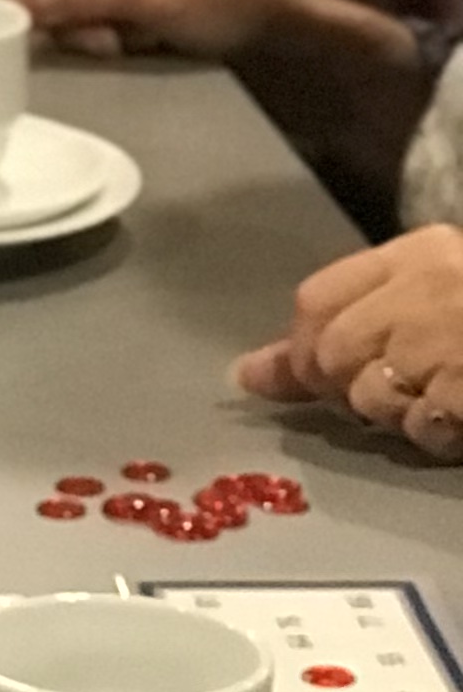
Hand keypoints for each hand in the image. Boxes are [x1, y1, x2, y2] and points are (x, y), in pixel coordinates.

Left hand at [234, 227, 462, 455]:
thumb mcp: (443, 284)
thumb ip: (364, 309)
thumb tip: (250, 372)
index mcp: (419, 254)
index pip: (318, 299)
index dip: (296, 347)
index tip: (268, 378)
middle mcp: (423, 290)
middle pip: (331, 352)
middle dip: (341, 387)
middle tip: (389, 397)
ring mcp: (444, 341)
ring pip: (369, 396)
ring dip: (395, 415)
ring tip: (441, 402)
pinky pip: (424, 428)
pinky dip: (437, 437)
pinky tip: (461, 421)